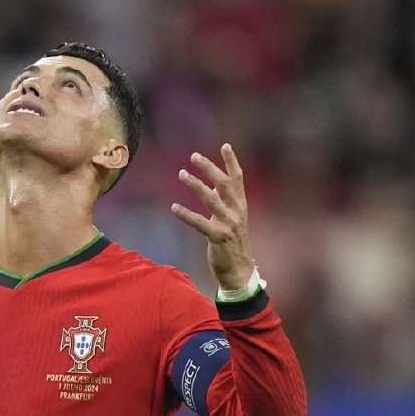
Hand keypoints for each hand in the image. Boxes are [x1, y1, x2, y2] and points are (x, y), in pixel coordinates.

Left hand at [170, 143, 254, 291]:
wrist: (239, 269)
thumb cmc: (232, 241)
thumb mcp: (232, 217)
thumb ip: (224, 200)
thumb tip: (214, 182)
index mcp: (240, 205)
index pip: (238, 178)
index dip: (232, 161)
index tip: (225, 145)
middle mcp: (237, 211)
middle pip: (224, 184)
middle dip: (209, 168)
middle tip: (194, 156)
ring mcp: (228, 224)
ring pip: (211, 199)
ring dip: (195, 185)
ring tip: (181, 174)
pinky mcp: (218, 237)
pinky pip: (200, 223)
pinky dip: (186, 214)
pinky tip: (174, 207)